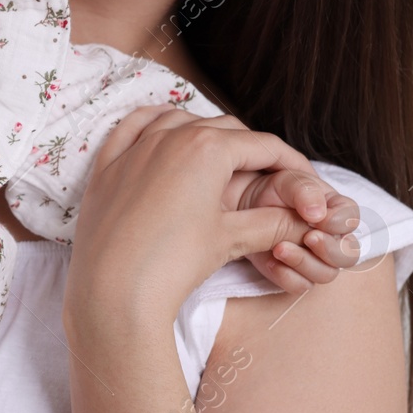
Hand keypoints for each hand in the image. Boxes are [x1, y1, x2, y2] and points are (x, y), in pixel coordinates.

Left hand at [67, 107, 328, 336]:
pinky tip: (163, 130)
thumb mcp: (231, 239)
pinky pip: (132, 128)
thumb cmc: (174, 264)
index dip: (291, 162)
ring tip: (222, 158)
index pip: (263, 146)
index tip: (306, 180)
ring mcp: (134, 148)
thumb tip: (304, 219)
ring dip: (204, 132)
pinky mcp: (107, 165)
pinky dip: (152, 122)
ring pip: (178, 121)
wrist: (112, 291)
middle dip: (252, 149)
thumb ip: (273, 222)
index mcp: (207, 149)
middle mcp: (169, 136)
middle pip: (225, 129)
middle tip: (270, 176)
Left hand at [234, 167, 362, 291]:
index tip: (317, 219)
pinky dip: (288, 276)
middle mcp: (325, 234)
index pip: (349, 216)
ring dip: (306, 262)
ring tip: (279, 249)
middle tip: (308, 238)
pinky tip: (269, 263)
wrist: (225, 204)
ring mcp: (307, 255)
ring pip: (326, 272)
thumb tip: (320, 214)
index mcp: (329, 206)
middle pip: (347, 252)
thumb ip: (304, 192)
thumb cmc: (256, 185)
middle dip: (329, 247)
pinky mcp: (286, 271)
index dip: (338, 220)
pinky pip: (299, 284)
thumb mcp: (281, 181)